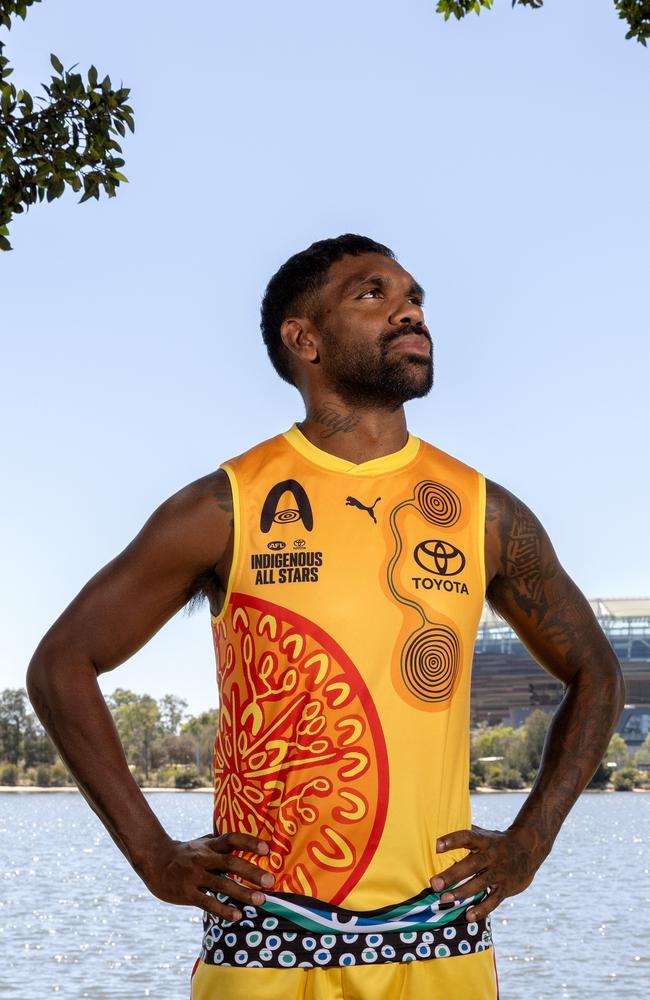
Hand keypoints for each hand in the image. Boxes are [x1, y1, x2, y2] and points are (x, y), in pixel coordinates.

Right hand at [139, 832, 274, 920]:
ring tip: (260, 900)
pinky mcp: (187, 893)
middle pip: (230, 862)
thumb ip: (222, 845)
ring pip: (222, 884)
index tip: (266, 849)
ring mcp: (195, 876)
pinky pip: (207, 902)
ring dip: (242, 893)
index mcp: (209, 845)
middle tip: (270, 880)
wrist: (155, 862)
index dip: (249, 842)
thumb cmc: (186, 854)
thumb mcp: (202, 843)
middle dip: (251, 872)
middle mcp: (203, 858)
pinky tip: (237, 916)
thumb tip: (249, 843)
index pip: (231, 839)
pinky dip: (223, 909)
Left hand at [430, 824, 546, 920]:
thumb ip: (467, 833)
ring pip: (479, 884)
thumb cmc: (498, 842)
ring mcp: (499, 873)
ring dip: (461, 893)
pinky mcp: (506, 887)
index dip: (452, 841)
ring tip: (444, 900)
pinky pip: (493, 900)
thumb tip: (442, 824)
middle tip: (434, 884)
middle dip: (452, 875)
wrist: (529, 849)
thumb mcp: (485, 834)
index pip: (467, 837)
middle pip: (470, 865)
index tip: (436, 846)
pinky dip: (482, 909)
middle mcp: (491, 856)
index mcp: (484, 841)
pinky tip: (468, 916)